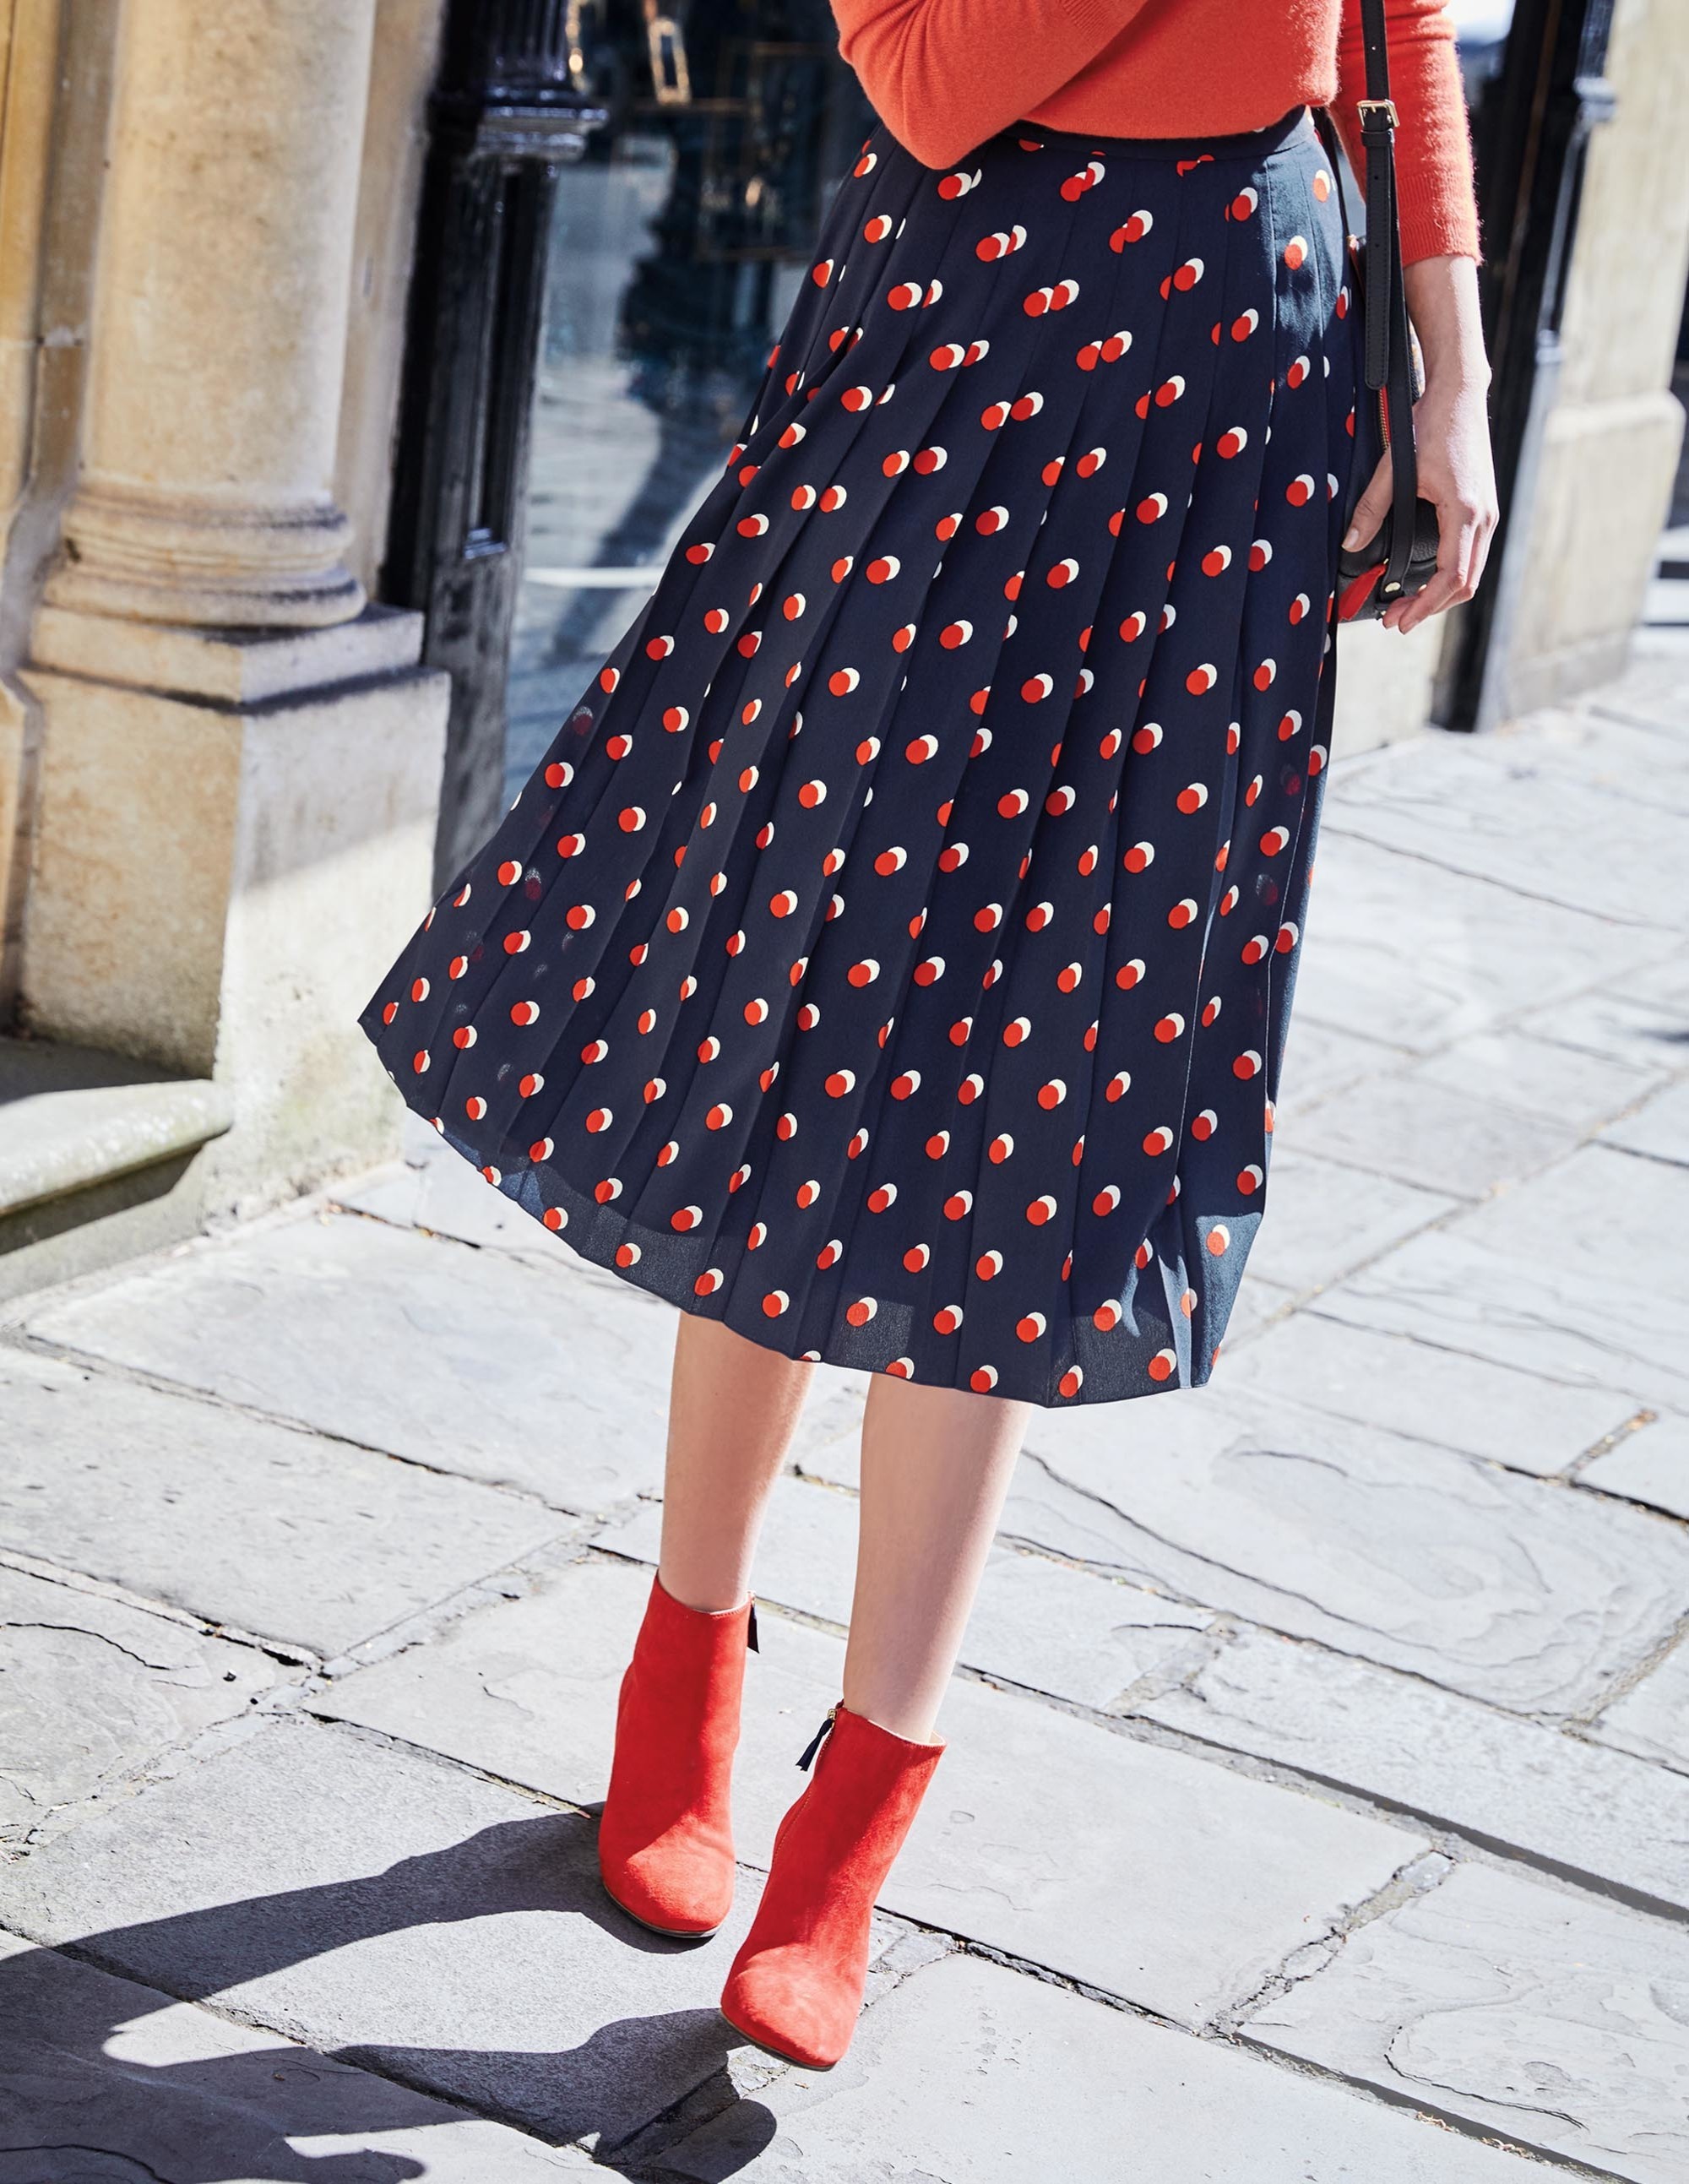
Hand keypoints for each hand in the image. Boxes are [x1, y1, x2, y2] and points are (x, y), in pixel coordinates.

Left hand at [1341, 252, 1498, 635]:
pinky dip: (1450, 575)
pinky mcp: (1484, 508)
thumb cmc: (1432, 424)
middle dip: (1430, 607)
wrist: (1461, 392)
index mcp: (1465, 512)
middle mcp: (1484, 517)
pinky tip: (1425, 579)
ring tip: (1406, 605)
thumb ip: (1372, 507)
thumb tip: (1351, 545)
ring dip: (1440, 595)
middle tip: (1394, 620)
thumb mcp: (1395, 467)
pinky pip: (1472, 555)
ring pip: (1471, 572)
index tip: (1399, 621)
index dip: (1425, 606)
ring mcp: (1488, 514)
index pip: (1452, 578)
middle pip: (1465, 584)